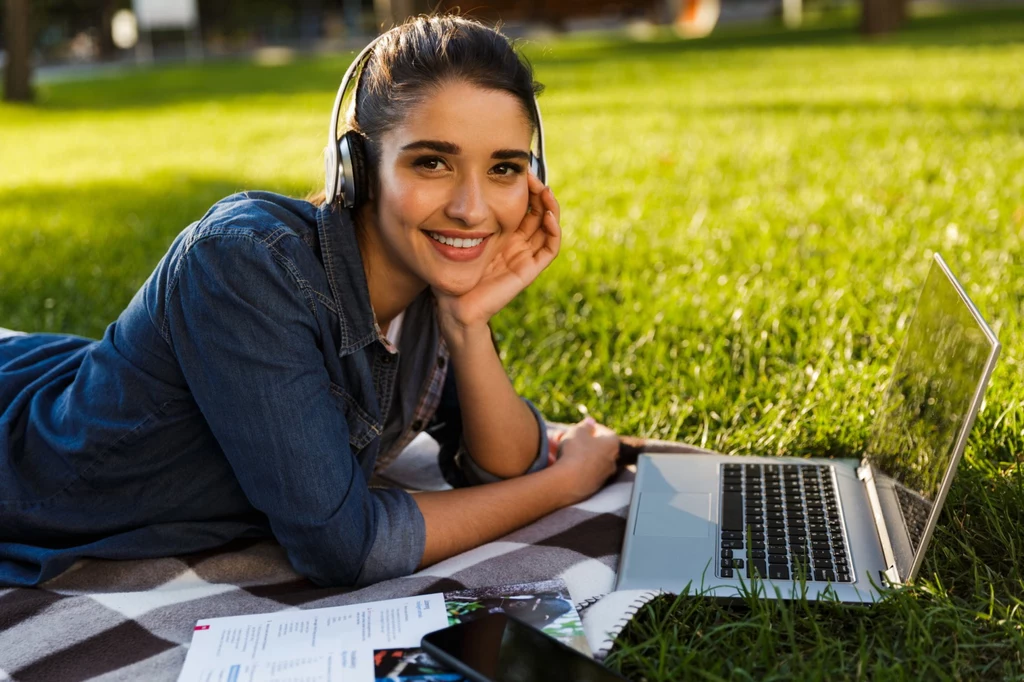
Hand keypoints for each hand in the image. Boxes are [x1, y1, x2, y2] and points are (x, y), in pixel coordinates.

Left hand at [434, 171, 560, 340]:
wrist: (454, 304)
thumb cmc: (449, 271)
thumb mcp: (455, 234)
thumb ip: (462, 215)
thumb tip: (460, 185)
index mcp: (502, 234)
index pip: (522, 205)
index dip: (525, 188)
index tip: (520, 170)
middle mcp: (516, 244)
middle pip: (538, 212)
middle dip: (538, 192)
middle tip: (532, 176)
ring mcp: (524, 256)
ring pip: (548, 227)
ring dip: (550, 207)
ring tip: (544, 190)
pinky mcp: (529, 270)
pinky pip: (549, 249)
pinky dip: (553, 231)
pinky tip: (547, 215)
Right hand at [550, 417, 620, 504]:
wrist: (569, 481)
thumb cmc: (575, 451)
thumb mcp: (577, 431)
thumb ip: (585, 425)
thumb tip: (591, 422)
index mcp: (612, 444)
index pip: (604, 431)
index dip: (590, 427)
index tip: (578, 426)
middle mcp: (612, 461)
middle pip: (594, 446)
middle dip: (578, 440)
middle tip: (562, 436)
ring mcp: (603, 476)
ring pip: (587, 459)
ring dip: (573, 452)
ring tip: (555, 447)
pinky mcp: (593, 487)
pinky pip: (583, 471)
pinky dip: (573, 465)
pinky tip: (557, 461)